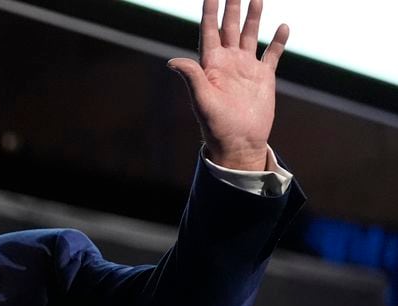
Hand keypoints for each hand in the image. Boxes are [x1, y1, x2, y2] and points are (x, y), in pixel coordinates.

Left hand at [168, 0, 288, 170]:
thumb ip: (192, 78)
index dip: (209, 10)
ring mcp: (246, 68)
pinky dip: (278, 41)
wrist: (239, 143)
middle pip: (229, 27)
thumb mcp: (202, 101)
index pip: (209, 30)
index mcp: (211, 64)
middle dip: (231, 6)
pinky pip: (272, 54)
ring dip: (253, 17)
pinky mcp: (263, 77)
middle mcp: (228, 62)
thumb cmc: (216, 126)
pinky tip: (283, 27)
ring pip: (250, 35)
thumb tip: (172, 61)